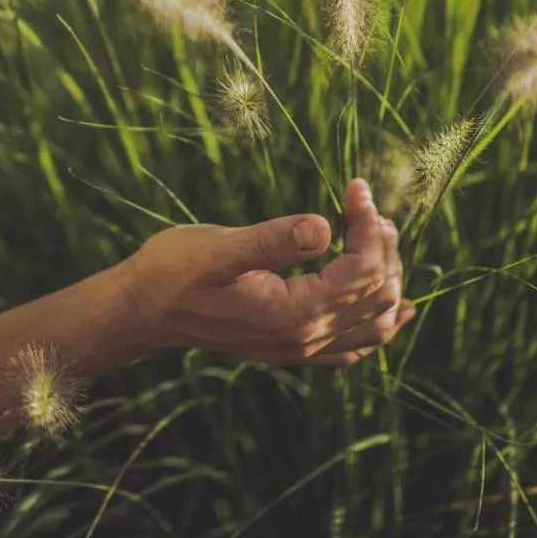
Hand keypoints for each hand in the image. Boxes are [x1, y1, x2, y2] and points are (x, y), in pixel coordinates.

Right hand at [114, 178, 413, 366]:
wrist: (142, 311)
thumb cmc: (172, 272)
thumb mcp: (217, 249)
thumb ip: (272, 241)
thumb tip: (325, 227)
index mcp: (292, 315)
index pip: (362, 271)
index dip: (369, 226)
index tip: (354, 187)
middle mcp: (304, 340)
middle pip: (377, 295)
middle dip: (381, 244)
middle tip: (362, 202)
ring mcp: (299, 350)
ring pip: (375, 323)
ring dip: (386, 277)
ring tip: (376, 234)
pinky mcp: (292, 348)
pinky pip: (355, 345)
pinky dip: (380, 321)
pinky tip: (394, 305)